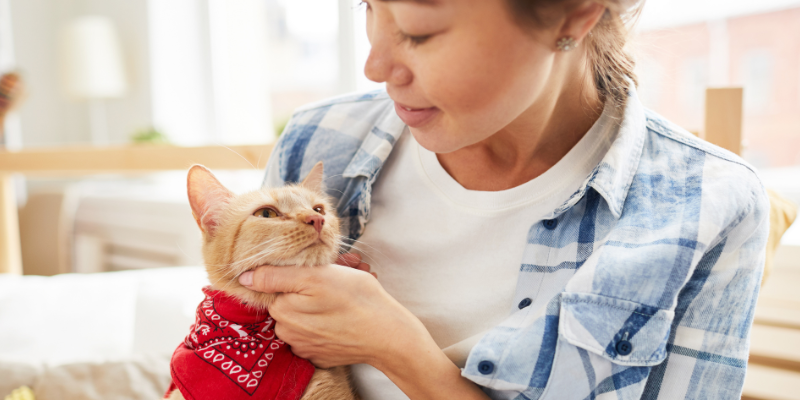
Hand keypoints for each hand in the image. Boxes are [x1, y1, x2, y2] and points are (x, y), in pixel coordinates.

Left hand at [238, 257, 490, 399]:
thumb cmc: (356, 299)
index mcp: (282, 310)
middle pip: (292, 298)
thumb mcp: (316, 276)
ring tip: (347, 291)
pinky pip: (318, 330)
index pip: (276, 283)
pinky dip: (329, 319)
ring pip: (306, 313)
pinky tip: (346, 312)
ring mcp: (305, 346)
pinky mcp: (321, 354)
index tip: (319, 268)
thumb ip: (275, 276)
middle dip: (311, 284)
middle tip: (340, 274)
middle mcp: (288, 332)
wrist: (389, 334)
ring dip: (322, 299)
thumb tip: (244, 278)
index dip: (298, 271)